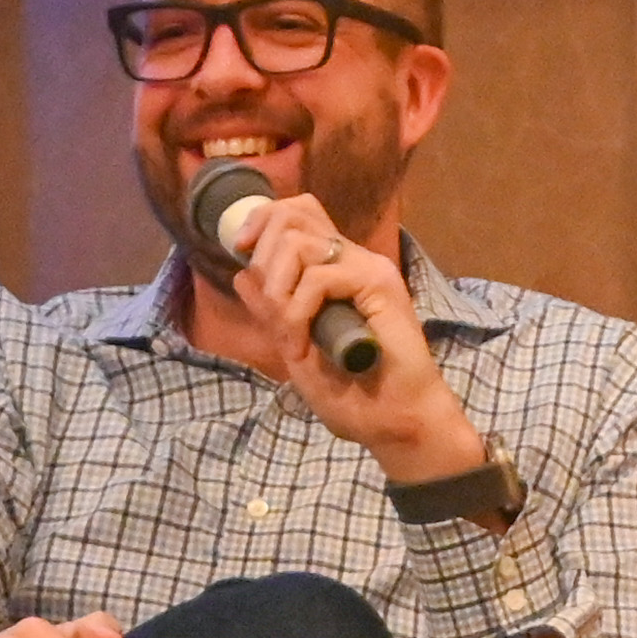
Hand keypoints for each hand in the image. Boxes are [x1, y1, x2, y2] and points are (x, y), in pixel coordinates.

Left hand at [224, 196, 487, 483]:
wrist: (397, 423)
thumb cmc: (356, 395)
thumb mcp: (296, 348)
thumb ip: (272, 312)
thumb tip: (241, 276)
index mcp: (336, 269)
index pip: (298, 214)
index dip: (262, 221)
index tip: (239, 252)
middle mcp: (353, 259)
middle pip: (293, 214)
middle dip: (262, 257)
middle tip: (272, 306)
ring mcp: (368, 268)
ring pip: (298, 243)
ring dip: (278, 290)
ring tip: (290, 334)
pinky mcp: (379, 284)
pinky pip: (318, 278)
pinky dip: (297, 312)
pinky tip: (303, 345)